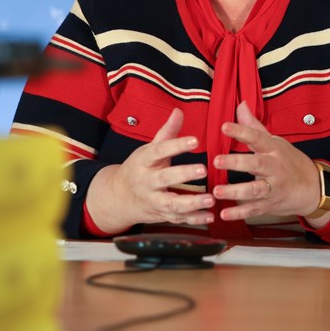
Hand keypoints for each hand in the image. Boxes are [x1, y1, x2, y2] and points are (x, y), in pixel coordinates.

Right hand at [85, 108, 214, 233]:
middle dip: (183, 175)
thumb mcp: (149, 149)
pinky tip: (210, 216)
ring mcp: (153, 201)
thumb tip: (178, 111)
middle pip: (164, 179)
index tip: (195, 140)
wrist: (119, 197)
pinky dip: (194, 219)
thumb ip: (167, 132)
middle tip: (203, 169)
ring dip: (192, 203)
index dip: (176, 145)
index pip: (159, 151)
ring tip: (210, 198)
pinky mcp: (161, 215)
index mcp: (144, 161)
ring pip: (171, 204)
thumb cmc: (139, 168)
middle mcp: (147, 182)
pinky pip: (178, 219)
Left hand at [212, 101, 321, 221]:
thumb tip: (240, 104)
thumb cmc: (290, 161)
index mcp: (273, 149)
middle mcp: (275, 167)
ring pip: (255, 189)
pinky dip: (240, 213)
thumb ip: (254, 126)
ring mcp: (274, 187)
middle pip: (256, 164)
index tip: (224, 126)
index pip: (257, 137)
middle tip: (216, 161)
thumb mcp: (275, 141)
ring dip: (236, 191)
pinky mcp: (271, 204)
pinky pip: (255, 209)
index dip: (241, 131)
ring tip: (217, 191)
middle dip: (236, 163)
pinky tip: (224, 214)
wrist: (313, 187)